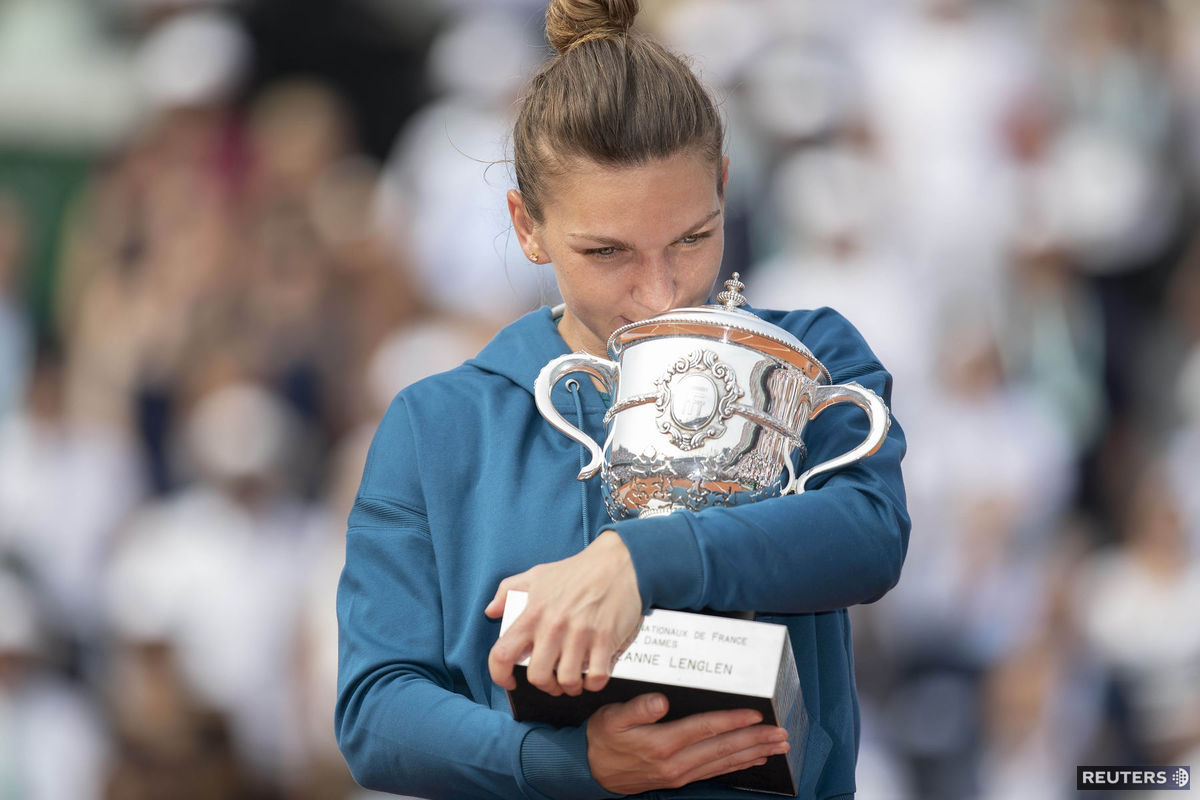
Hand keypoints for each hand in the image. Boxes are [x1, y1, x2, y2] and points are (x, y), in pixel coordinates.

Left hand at [485, 531, 641, 695]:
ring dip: (570, 687)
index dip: (500, 676)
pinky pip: (597, 676)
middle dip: (545, 686)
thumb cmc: (575, 571)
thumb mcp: (536, 575)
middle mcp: (553, 626)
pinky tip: (594, 675)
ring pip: (568, 681)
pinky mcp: (605, 639)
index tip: (510, 682)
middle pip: (538, 677)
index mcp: (532, 613)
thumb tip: (491, 611)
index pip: (502, 654)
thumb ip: (507, 591)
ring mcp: (580, 634)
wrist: (617, 562)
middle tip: (553, 682)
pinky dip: (594, 683)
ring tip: (574, 681)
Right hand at [586, 693, 790, 793]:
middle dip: (755, 740)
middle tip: (781, 734)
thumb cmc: (603, 738)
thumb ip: (637, 708)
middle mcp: (675, 762)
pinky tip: (753, 759)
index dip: (732, 720)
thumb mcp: (611, 718)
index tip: (756, 714)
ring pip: (723, 762)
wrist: (591, 771)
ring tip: (777, 747)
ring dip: (753, 753)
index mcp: (661, 744)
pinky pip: (715, 771)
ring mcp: (680, 774)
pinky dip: (737, 765)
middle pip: (723, 749)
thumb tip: (660, 701)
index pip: (705, 729)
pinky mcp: (680, 778)